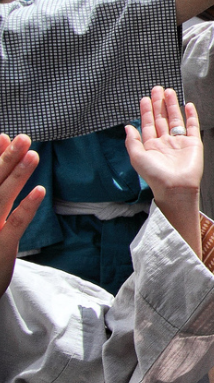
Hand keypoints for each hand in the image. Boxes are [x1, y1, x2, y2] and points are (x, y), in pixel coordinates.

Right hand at [0, 134, 45, 298]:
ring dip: (17, 174)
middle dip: (6, 158)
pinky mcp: (0, 246)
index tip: (3, 136)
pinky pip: (14, 223)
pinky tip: (41, 190)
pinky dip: (27, 206)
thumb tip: (5, 160)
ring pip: (1, 196)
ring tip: (33, 153)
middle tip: (23, 136)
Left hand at [124, 88, 202, 212]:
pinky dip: (191, 115)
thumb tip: (127, 126)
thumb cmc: (155, 175)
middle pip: (162, 118)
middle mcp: (165, 142)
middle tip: (157, 88)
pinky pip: (192, 126)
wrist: (176, 187)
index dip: (146, 110)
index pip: (148, 123)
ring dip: (172, 105)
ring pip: (176, 119)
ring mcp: (180, 142)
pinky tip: (188, 105)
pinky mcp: (194, 143)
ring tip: (169, 91)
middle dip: (159, 103)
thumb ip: (132, 141)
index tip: (145, 98)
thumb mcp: (137, 158)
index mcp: (151, 145)